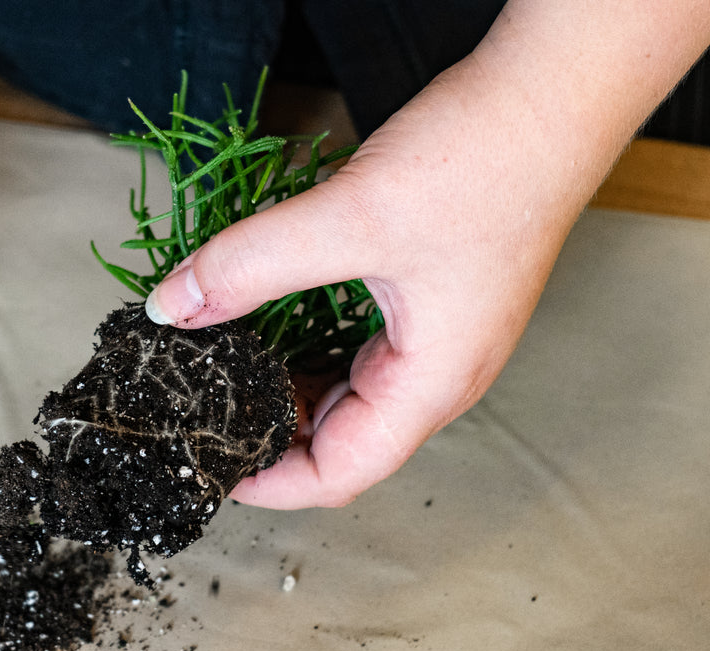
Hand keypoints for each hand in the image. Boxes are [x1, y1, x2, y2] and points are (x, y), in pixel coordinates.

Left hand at [144, 0, 709, 507]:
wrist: (549, 97)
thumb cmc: (484, 161)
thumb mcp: (349, 218)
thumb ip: (250, 266)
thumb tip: (173, 308)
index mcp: (430, 384)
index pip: (338, 474)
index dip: (268, 482)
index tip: (207, 464)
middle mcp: (436, 376)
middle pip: (338, 441)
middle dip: (267, 433)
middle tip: (199, 406)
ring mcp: (434, 341)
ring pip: (344, 395)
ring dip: (284, 388)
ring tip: (221, 369)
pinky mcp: (425, 303)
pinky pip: (354, 351)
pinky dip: (304, 349)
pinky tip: (267, 325)